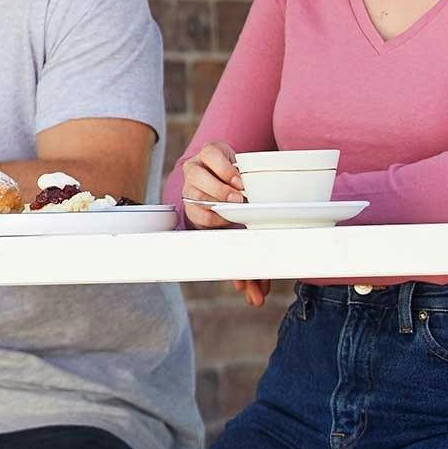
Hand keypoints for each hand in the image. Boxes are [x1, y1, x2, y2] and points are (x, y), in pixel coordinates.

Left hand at [181, 142, 267, 304]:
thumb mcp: (239, 234)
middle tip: (238, 206)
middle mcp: (192, 191)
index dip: (211, 223)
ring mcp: (197, 170)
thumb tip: (255, 298)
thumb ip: (245, 262)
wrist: (227, 171)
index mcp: (196, 213)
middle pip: (193, 199)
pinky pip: (211, 154)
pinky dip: (224, 165)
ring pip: (198, 176)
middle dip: (215, 204)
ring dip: (220, 185)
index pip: (197, 221)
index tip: (229, 223)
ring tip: (241, 191)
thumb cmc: (236, 210)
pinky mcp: (210, 150)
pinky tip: (238, 175)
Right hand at [181, 142, 242, 228]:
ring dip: (218, 204)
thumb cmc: (231, 175)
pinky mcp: (190, 206)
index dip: (224, 169)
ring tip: (233, 208)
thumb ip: (242, 173)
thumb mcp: (238, 166)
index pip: (209, 154)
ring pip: (196, 196)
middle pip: (197, 175)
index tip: (239, 182)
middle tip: (237, 198)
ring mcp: (189, 187)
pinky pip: (199, 214)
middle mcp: (193, 168)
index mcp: (207, 153)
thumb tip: (252, 188)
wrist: (220, 187)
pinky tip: (226, 215)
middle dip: (220, 189)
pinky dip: (215, 217)